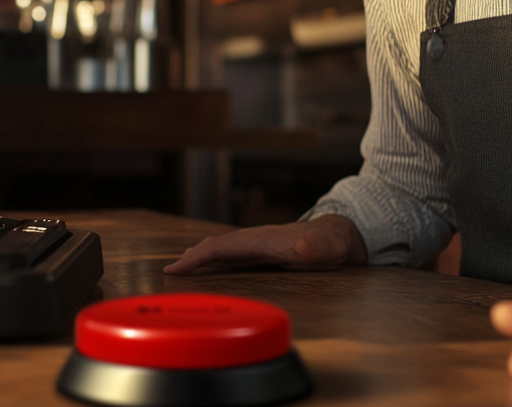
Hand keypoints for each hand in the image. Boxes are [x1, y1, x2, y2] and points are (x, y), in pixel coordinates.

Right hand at [163, 215, 367, 274]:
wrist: (343, 236)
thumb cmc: (333, 242)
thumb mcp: (326, 246)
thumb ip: (313, 246)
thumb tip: (299, 245)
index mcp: (262, 239)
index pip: (220, 247)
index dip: (196, 258)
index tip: (175, 270)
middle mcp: (255, 240)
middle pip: (215, 247)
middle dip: (190, 258)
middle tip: (169, 274)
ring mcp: (259, 246)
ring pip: (221, 250)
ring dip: (200, 259)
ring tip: (181, 270)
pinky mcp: (264, 254)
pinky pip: (232, 257)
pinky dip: (215, 262)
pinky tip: (210, 270)